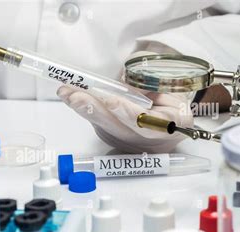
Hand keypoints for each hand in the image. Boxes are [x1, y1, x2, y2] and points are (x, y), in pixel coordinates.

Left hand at [58, 84, 192, 152]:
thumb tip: (123, 80)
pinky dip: (85, 109)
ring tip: (65, 92)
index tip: (110, 100)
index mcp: (170, 126)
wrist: (174, 125)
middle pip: (116, 127)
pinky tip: (71, 96)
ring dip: (83, 108)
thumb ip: (152, 84)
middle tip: (74, 95)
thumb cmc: (174, 101)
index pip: (144, 120)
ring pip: (103, 126)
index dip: (125, 111)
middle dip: (93, 109)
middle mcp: (147, 141)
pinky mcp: (114, 140)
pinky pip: (99, 124)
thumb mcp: (173, 89)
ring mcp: (128, 143)